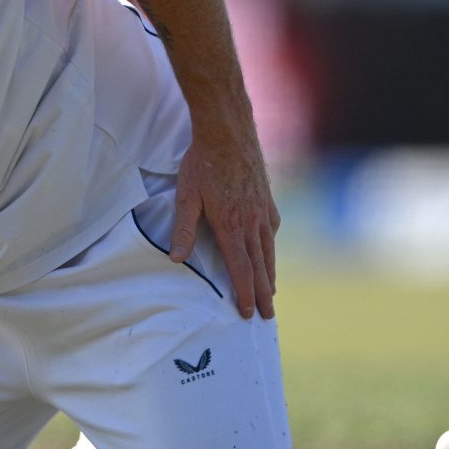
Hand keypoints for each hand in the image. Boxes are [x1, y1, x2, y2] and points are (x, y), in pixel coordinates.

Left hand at [170, 128, 279, 319]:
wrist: (228, 131)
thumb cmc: (202, 163)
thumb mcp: (186, 196)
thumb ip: (182, 229)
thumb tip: (176, 260)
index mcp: (231, 226)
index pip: (241, 269)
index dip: (245, 294)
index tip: (248, 313)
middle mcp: (252, 222)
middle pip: (260, 266)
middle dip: (263, 294)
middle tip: (268, 316)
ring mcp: (262, 209)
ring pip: (269, 249)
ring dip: (270, 274)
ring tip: (272, 292)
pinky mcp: (267, 197)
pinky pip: (272, 228)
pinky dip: (272, 245)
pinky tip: (270, 250)